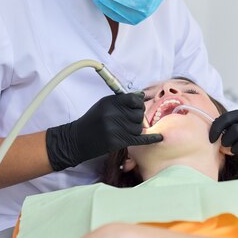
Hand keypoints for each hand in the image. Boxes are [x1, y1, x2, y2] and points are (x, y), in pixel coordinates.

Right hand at [46, 93, 162, 170]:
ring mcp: (115, 129)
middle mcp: (113, 114)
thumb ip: (121, 100)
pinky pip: (139, 139)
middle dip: (137, 118)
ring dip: (135, 129)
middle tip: (129, 122)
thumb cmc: (92, 121)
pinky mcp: (117, 142)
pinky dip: (151, 139)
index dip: (138, 104)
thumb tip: (141, 96)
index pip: (134, 99)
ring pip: (138, 128)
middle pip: (138, 115)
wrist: (77, 140)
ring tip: (124, 130)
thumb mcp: (103, 105)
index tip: (137, 107)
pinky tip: (160, 138)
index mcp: (109, 102)